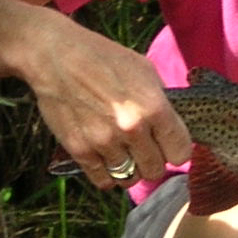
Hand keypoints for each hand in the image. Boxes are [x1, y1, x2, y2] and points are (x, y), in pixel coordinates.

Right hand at [25, 16, 192, 189]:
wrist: (56, 56)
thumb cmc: (103, 58)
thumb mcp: (144, 71)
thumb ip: (161, 103)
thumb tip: (172, 129)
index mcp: (154, 107)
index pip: (181, 154)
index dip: (176, 150)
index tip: (168, 145)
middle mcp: (131, 129)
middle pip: (155, 170)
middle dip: (154, 161)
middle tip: (144, 148)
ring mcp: (104, 142)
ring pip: (129, 178)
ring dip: (130, 168)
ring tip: (124, 152)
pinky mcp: (79, 150)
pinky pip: (103, 181)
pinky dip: (107, 175)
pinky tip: (106, 159)